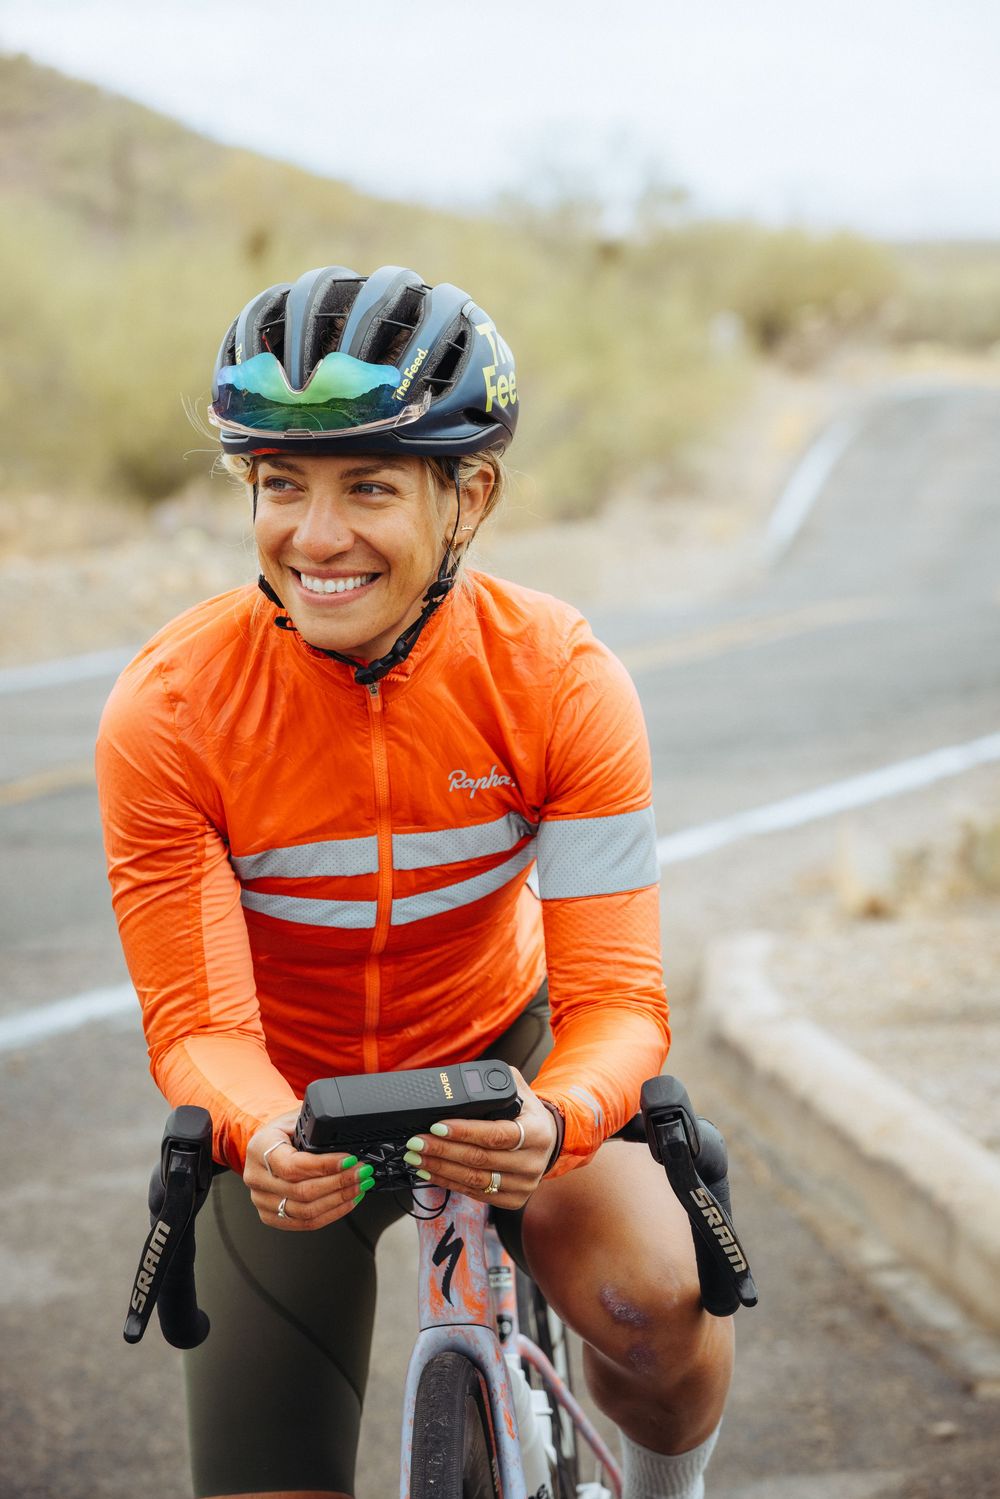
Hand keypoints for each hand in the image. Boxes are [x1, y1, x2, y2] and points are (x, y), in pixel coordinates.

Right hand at [244, 1110, 374, 1230]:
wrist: (265, 1146)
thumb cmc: (281, 1131)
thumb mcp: (294, 1118)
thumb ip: (315, 1126)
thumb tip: (346, 1134)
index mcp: (260, 1149)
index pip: (293, 1166)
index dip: (325, 1166)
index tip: (349, 1161)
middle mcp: (257, 1178)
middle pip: (302, 1192)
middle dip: (339, 1183)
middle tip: (361, 1173)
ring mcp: (262, 1201)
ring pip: (306, 1211)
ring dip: (339, 1200)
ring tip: (359, 1186)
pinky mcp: (271, 1216)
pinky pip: (304, 1223)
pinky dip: (331, 1214)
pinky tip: (348, 1201)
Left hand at [401, 1068, 556, 1208]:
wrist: (547, 1140)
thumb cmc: (526, 1112)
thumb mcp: (519, 1089)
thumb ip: (496, 1081)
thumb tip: (465, 1080)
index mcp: (537, 1133)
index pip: (495, 1135)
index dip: (464, 1132)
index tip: (436, 1126)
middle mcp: (532, 1163)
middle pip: (480, 1160)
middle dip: (442, 1150)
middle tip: (416, 1142)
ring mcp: (523, 1185)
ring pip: (474, 1180)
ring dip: (440, 1169)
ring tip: (416, 1158)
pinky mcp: (512, 1200)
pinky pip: (475, 1194)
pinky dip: (448, 1183)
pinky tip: (429, 1173)